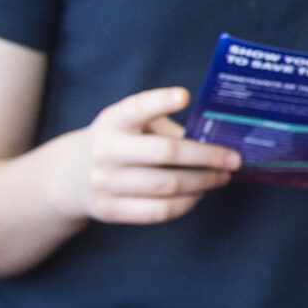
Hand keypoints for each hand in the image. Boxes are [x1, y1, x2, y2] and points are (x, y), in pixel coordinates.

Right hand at [60, 86, 238, 225]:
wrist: (73, 175)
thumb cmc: (122, 143)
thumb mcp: (133, 125)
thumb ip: (167, 128)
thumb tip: (218, 141)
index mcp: (113, 121)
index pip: (137, 108)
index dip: (160, 102)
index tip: (185, 96)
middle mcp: (105, 150)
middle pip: (166, 153)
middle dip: (207, 157)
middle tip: (234, 159)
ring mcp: (104, 182)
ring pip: (167, 186)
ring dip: (203, 182)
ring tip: (221, 178)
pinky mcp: (109, 209)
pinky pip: (158, 211)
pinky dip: (186, 204)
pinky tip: (198, 195)